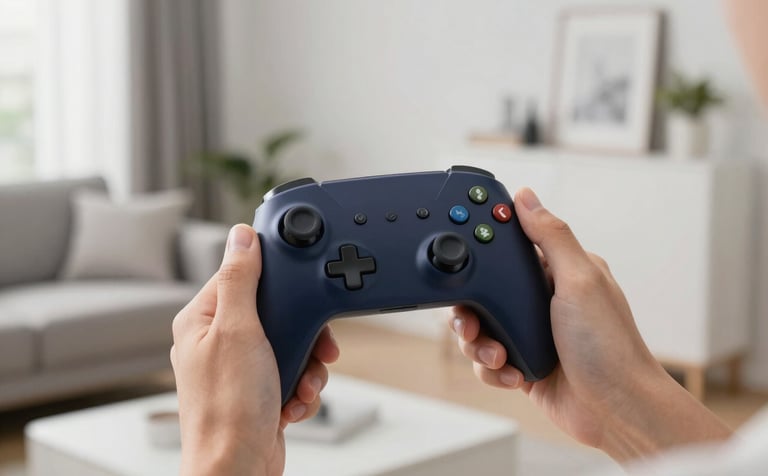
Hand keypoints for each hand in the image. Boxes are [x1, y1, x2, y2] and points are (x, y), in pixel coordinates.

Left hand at [171, 224, 339, 474]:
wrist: (238, 468)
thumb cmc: (228, 409)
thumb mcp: (238, 331)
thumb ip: (240, 280)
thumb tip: (241, 236)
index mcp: (203, 320)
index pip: (242, 276)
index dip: (277, 283)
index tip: (300, 293)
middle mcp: (219, 341)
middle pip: (276, 313)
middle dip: (303, 335)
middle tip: (317, 349)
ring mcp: (240, 368)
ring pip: (291, 345)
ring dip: (307, 367)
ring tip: (302, 384)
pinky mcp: (259, 390)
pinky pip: (293, 373)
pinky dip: (302, 388)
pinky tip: (294, 403)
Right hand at [451, 188, 731, 461]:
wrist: (614, 410)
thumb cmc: (608, 346)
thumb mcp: (579, 279)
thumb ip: (551, 235)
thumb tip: (526, 196)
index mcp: (558, 271)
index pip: (509, 247)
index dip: (482, 249)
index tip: (463, 255)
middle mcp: (542, 299)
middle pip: (484, 290)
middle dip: (472, 309)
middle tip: (472, 321)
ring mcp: (530, 332)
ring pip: (479, 326)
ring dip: (480, 343)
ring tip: (499, 356)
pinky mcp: (522, 362)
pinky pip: (486, 359)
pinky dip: (493, 369)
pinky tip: (514, 374)